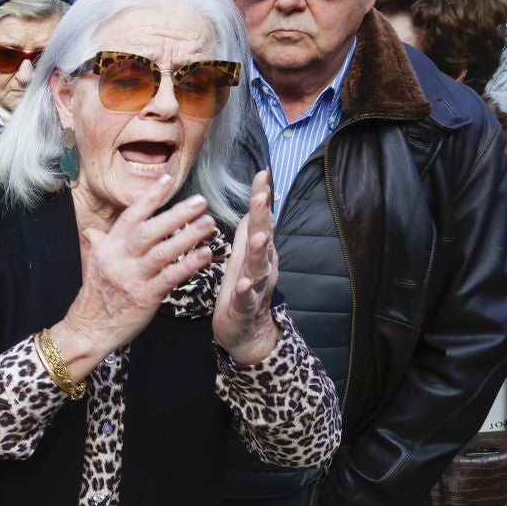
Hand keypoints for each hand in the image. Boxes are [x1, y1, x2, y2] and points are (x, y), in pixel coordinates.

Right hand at [57, 173, 216, 367]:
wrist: (88, 331)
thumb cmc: (94, 298)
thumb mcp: (93, 266)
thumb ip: (98, 244)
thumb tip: (92, 230)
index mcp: (108, 248)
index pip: (130, 216)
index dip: (150, 197)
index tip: (168, 179)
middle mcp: (119, 259)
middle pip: (149, 230)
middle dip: (176, 214)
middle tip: (200, 201)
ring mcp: (132, 278)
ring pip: (163, 252)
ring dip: (188, 236)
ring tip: (209, 223)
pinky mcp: (144, 297)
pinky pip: (170, 278)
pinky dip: (188, 265)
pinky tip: (205, 255)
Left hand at [213, 169, 281, 364]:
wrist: (246, 333)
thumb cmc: (242, 292)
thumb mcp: (242, 258)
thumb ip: (249, 233)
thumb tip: (254, 207)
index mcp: (256, 252)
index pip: (260, 219)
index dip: (261, 197)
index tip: (262, 173)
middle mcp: (261, 265)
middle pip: (264, 236)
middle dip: (264, 216)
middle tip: (262, 195)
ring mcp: (257, 286)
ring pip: (260, 266)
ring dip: (260, 251)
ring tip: (259, 237)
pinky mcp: (246, 307)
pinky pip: (248, 297)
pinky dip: (248, 290)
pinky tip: (246, 283)